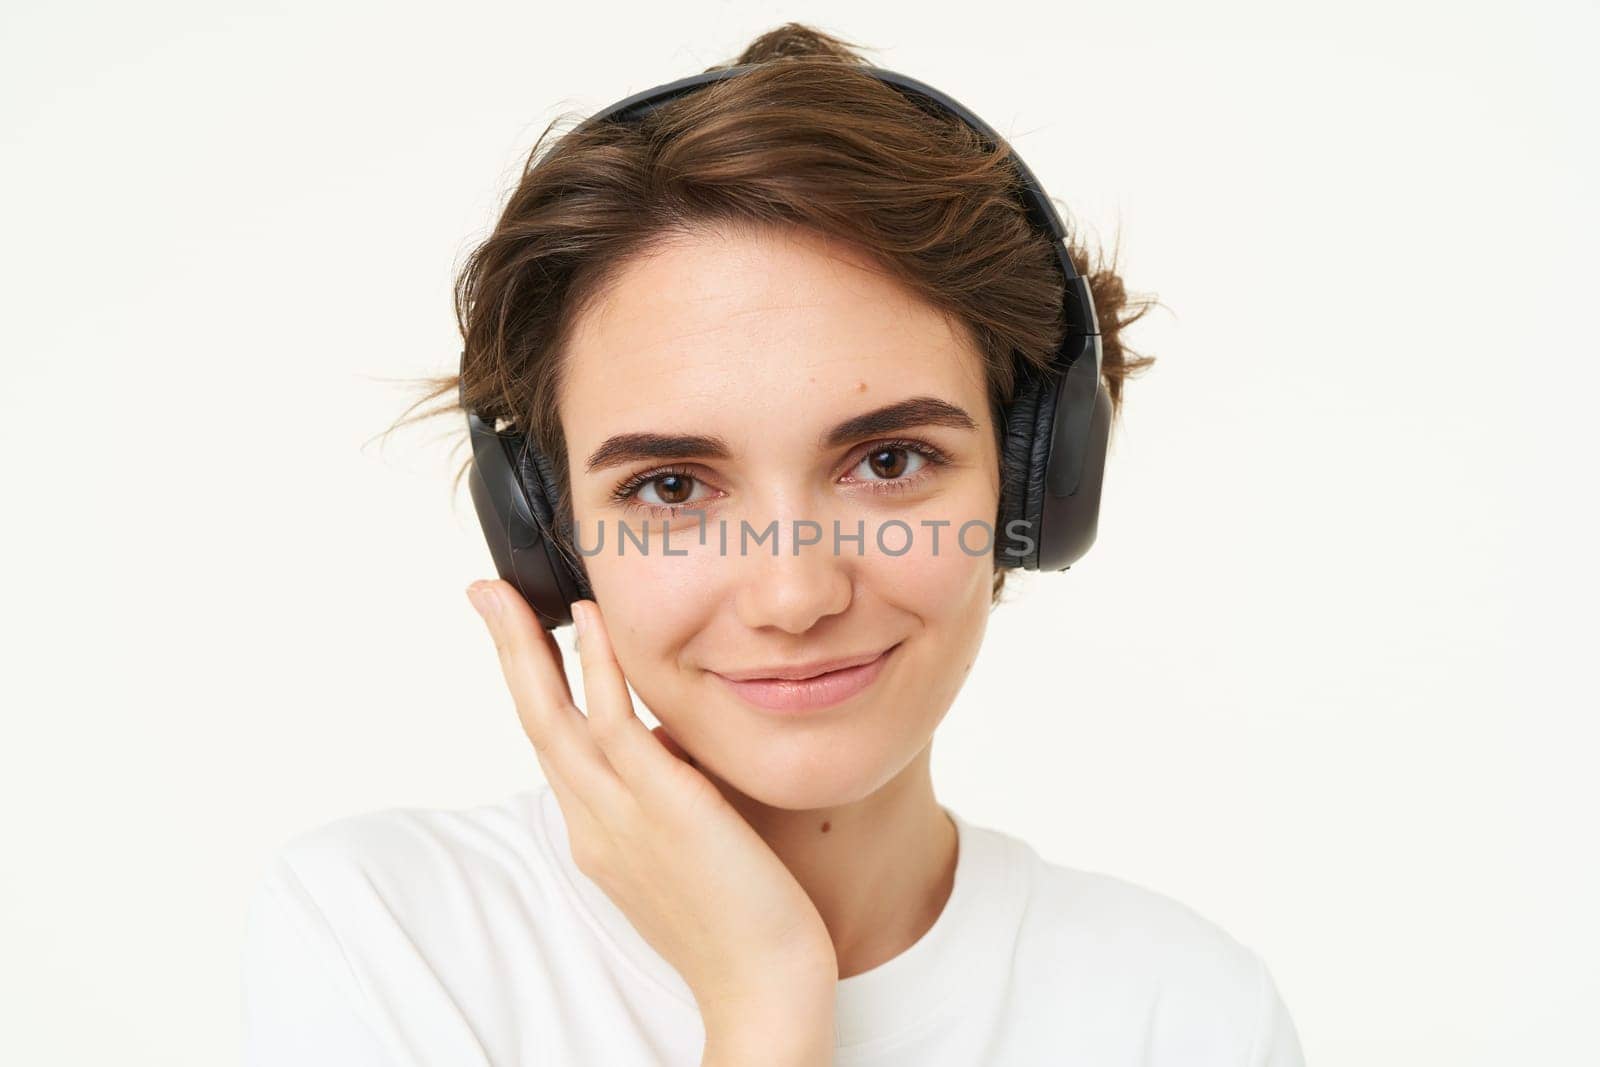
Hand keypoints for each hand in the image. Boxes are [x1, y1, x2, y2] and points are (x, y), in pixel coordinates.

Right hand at [465, 580, 838, 1046]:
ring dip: (526, 648)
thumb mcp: (686, 849)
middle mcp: (595, 822)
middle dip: (506, 653)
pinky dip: (597, 669)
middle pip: (534, 720)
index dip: (535, 685)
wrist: (763, 985)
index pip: (556, 744)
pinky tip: (589, 623)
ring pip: (554, 716)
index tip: (525, 637)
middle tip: (483, 595)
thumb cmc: (742, 922)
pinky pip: (614, 722)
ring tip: (507, 593)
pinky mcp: (661, 805)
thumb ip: (669, 796)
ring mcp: (621, 814)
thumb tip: (674, 745)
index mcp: (599, 834)